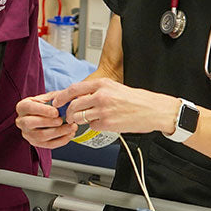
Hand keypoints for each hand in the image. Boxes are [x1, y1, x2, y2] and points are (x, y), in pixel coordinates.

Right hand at [15, 92, 76, 148]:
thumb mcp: (50, 97)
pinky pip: (49, 145)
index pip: (29, 108)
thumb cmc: (48, 104)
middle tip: (61, 121)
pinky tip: (70, 134)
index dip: (42, 110)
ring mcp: (28, 134)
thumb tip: (63, 102)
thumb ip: (56, 98)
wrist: (46, 115)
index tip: (56, 112)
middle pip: (31, 123)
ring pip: (41, 136)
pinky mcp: (36, 143)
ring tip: (72, 127)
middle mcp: (21, 121)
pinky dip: (62, 140)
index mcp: (22, 107)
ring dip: (59, 132)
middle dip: (48, 123)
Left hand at [56, 78, 181, 136]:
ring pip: (81, 117)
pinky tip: (105, 123)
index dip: (62, 97)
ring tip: (87, 120)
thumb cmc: (137, 100)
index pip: (74, 89)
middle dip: (69, 112)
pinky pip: (92, 126)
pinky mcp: (107, 124)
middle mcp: (101, 96)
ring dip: (80, 120)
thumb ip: (97, 91)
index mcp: (102, 84)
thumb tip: (79, 97)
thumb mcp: (115, 88)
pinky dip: (94, 126)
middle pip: (74, 105)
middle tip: (69, 116)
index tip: (57, 102)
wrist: (153, 110)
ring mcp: (103, 111)